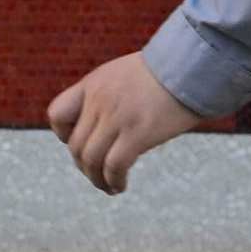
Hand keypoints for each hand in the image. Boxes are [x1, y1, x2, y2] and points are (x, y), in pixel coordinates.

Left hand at [47, 52, 202, 195]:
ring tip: (108, 187)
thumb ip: (109, 96)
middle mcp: (99, 100)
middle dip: (84, 167)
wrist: (193, 64)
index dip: (64, 135)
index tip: (83, 143)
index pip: (57, 114)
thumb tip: (107, 127)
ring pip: (90, 160)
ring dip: (96, 180)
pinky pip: (114, 166)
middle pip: (75, 146)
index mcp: (93, 84)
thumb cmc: (168, 72)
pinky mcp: (137, 133)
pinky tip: (120, 186)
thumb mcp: (126, 75)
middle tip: (99, 176)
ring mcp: (117, 117)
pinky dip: (113, 181)